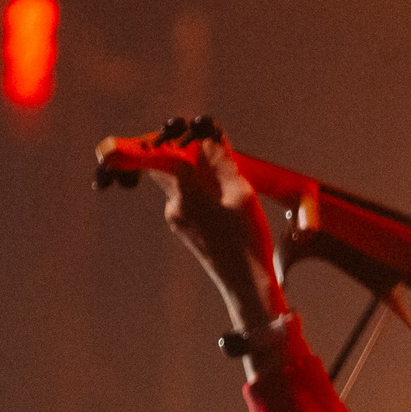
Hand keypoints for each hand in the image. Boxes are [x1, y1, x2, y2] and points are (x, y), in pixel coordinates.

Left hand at [148, 131, 282, 330]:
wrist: (245, 284)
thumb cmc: (247, 240)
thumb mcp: (241, 195)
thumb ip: (222, 163)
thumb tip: (206, 138)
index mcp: (185, 193)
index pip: (163, 154)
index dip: (170, 137)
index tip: (184, 127)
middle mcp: (174, 206)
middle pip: (166, 168)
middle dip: (181, 152)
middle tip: (204, 146)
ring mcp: (178, 220)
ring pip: (180, 184)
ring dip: (197, 173)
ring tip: (228, 176)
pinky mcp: (187, 231)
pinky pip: (189, 201)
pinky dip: (203, 192)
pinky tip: (227, 200)